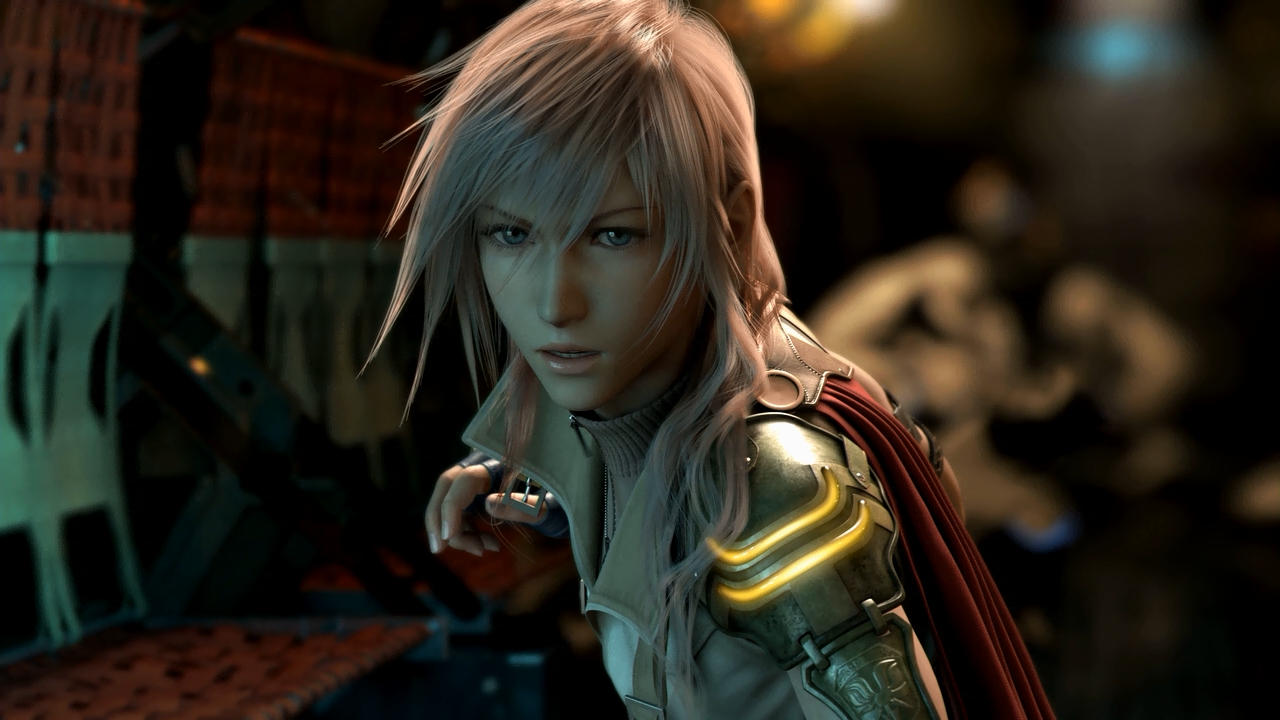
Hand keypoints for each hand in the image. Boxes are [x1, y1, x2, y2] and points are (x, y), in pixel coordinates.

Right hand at [425, 462, 550, 555]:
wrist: (561, 502)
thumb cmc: (554, 500)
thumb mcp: (543, 505)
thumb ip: (520, 504)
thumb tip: (488, 503)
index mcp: (497, 463)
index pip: (462, 481)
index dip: (450, 508)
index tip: (449, 536)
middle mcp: (482, 466)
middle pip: (446, 488)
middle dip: (438, 519)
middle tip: (439, 549)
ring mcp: (477, 480)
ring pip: (450, 502)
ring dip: (457, 531)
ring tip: (483, 549)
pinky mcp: (476, 494)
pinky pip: (460, 512)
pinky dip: (465, 532)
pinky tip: (485, 545)